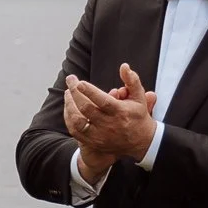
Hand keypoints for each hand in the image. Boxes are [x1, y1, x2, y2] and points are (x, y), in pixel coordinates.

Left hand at [65, 59, 156, 178]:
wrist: (140, 142)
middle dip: (75, 93)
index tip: (80, 82)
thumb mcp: (139, 97)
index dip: (90, 92)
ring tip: (67, 92)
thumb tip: (124, 66)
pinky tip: (68, 106)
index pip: (103, 101)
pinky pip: (75, 130)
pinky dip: (69, 118)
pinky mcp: (93, 142)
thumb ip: (132, 80)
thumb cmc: (138, 116)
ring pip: (78, 121)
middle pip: (87, 109)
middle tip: (70, 79)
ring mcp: (99, 135)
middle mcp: (109, 125)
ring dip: (69, 105)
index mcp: (120, 112)